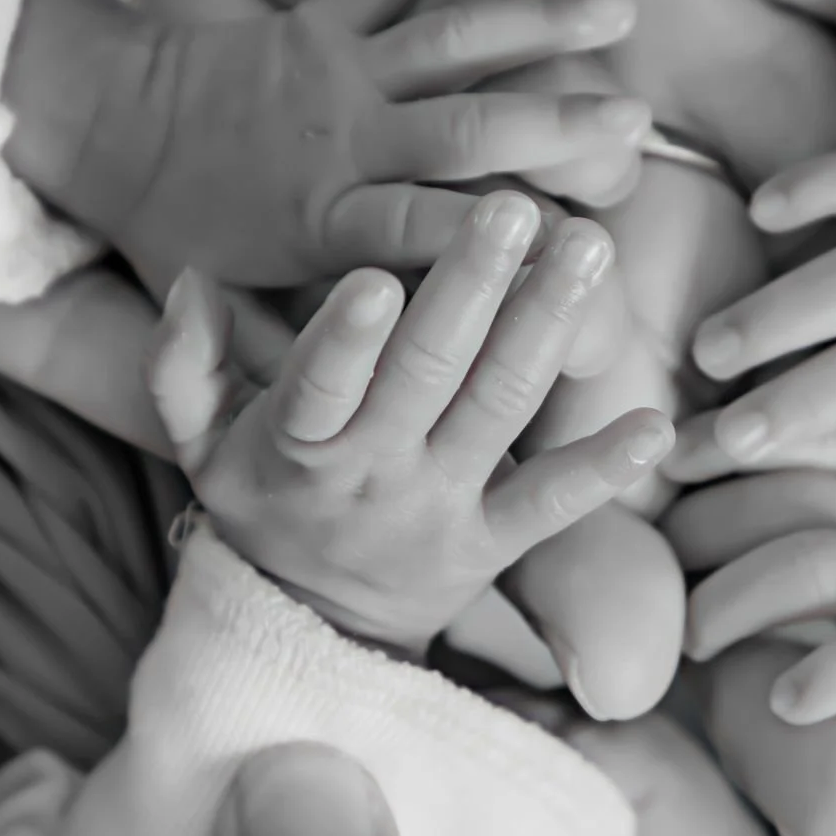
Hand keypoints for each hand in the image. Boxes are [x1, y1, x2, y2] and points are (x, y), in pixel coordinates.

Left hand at [21, 0, 650, 296]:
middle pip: (464, 130)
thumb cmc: (193, 243)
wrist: (116, 136)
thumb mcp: (253, 310)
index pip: (431, 231)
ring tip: (622, 9)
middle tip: (635, 124)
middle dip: (555, 124)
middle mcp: (345, 142)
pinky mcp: (318, 16)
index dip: (504, 239)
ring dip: (538, 20)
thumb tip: (444, 378)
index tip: (581, 246)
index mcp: (331, 224)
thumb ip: (344, 329)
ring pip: (450, 39)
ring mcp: (336, 70)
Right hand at [172, 189, 675, 657]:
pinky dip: (605, 467)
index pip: (319, 387)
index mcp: (299, 443)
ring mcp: (443, 506)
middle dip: (473, 286)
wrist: (313, 628)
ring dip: (548, 325)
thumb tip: (191, 278)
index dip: (345, 340)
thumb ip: (180, 363)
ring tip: (588, 248)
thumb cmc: (264, 501)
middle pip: (429, 374)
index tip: (375, 277)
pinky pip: (554, 505)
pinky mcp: (496, 541)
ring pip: (501, 409)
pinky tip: (654, 423)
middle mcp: (376, 471)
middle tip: (514, 206)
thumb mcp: (198, 442)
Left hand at [662, 417, 835, 835]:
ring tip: (697, 641)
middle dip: (704, 529)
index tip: (667, 458)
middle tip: (652, 559)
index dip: (721, 445)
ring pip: (810, 572)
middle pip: (775, 505)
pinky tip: (790, 702)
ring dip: (741, 605)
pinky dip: (833, 681)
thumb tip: (782, 437)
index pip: (789, 437)